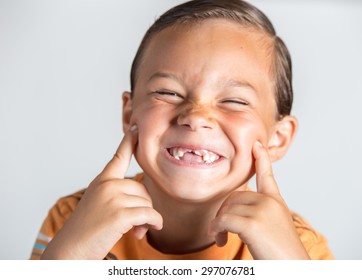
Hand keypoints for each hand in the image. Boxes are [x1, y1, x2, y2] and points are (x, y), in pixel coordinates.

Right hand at [41, 125, 162, 258]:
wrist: (68, 251)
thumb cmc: (85, 232)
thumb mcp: (100, 206)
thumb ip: (120, 198)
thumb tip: (148, 208)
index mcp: (102, 181)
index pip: (118, 157)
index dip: (129, 142)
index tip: (137, 128)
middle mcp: (108, 185)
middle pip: (142, 190)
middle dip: (144, 208)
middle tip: (137, 225)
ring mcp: (113, 197)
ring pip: (147, 203)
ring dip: (146, 220)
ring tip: (135, 231)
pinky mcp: (120, 213)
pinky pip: (150, 214)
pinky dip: (154, 223)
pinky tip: (145, 231)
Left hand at [209, 141, 308, 258]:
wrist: (292, 268)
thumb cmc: (280, 253)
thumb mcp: (272, 226)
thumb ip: (258, 211)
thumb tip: (232, 206)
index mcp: (275, 202)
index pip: (267, 175)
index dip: (262, 159)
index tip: (257, 144)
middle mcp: (270, 202)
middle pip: (233, 197)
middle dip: (222, 213)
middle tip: (220, 231)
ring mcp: (263, 210)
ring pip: (226, 209)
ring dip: (218, 225)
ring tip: (221, 239)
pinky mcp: (253, 223)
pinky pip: (223, 220)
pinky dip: (216, 229)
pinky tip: (220, 239)